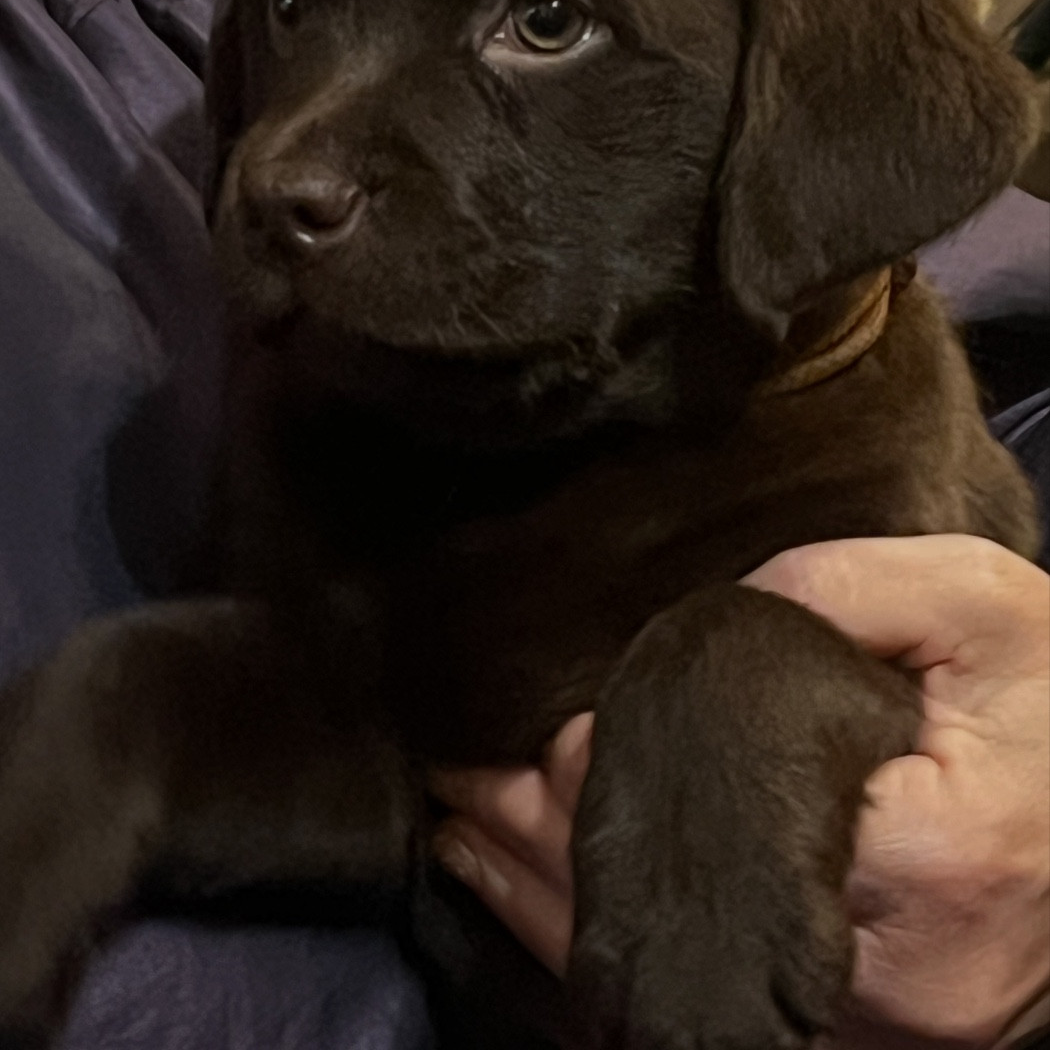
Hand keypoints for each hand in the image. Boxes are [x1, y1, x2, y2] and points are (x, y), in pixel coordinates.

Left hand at [430, 535, 1049, 1042]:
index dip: (615, 789)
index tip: (548, 739)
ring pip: (677, 978)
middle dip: (549, 846)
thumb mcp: (977, 604)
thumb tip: (720, 612)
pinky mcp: (868, 1036)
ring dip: (559, 903)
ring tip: (470, 835)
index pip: (719, 831)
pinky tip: (548, 899)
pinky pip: (713, 1002)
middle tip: (463, 783)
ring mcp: (880, 1029)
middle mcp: (892, 979)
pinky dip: (619, 947)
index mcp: (921, 861)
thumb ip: (844, 589)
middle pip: (674, 919)